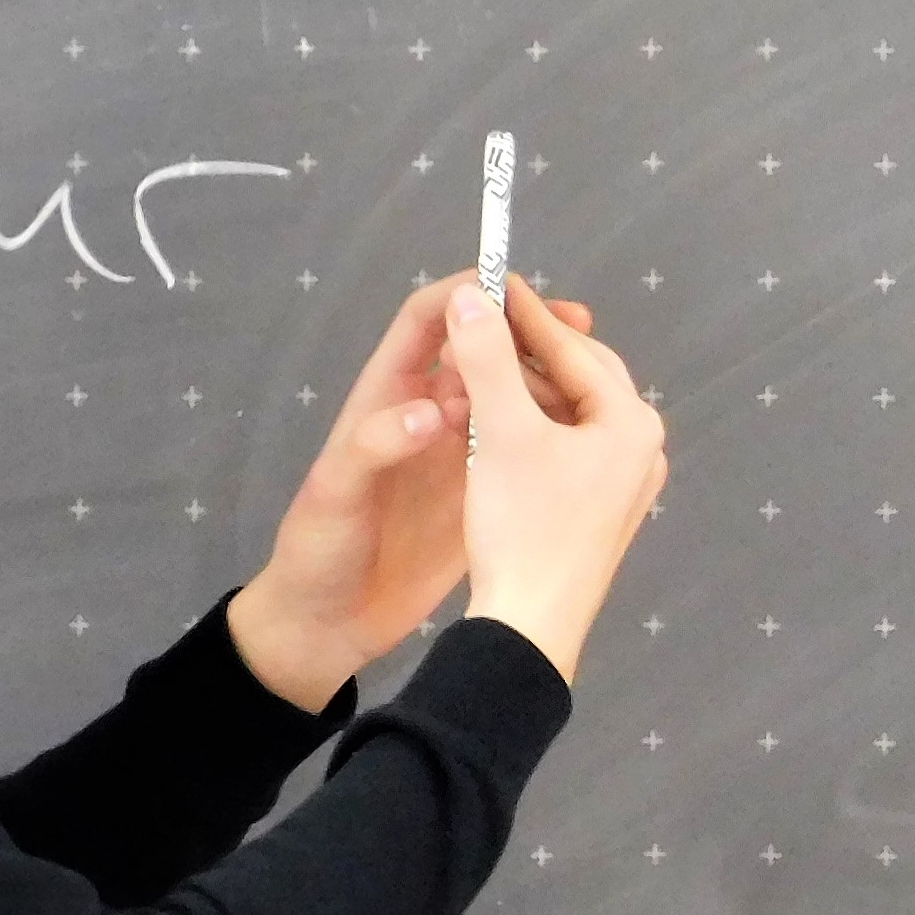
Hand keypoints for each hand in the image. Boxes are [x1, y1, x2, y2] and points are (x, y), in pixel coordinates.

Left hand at [226, 274, 597, 711]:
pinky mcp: (482, 493)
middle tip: (578, 330)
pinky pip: (521, 448)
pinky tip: (587, 438)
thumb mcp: (334, 494)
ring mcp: (457, 453)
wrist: (327, 624)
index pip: (426, 321)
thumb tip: (435, 409)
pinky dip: (552, 433)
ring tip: (595, 382)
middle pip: (480, 349)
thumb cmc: (318, 551)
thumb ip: (377, 446)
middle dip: (525, 331)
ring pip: (508, 395)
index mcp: (386, 396)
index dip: (465, 296)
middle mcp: (427, 412)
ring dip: (548, 380)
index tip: (513, 291)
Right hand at [436, 271, 665, 680]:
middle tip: (483, 321)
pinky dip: (532, 428)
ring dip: (527, 389)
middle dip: (530, 348)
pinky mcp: (603, 512)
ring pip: (572, 413)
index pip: (572, 348)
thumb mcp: (500, 431)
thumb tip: (474, 295)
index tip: (487, 280)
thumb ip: (488, 357)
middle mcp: (642, 448)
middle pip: (580, 376)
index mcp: (631, 422)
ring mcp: (627, 484)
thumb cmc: (522, 527)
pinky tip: (494, 426)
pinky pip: (568, 448)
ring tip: (478, 370)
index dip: (523, 312)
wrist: (530, 627)